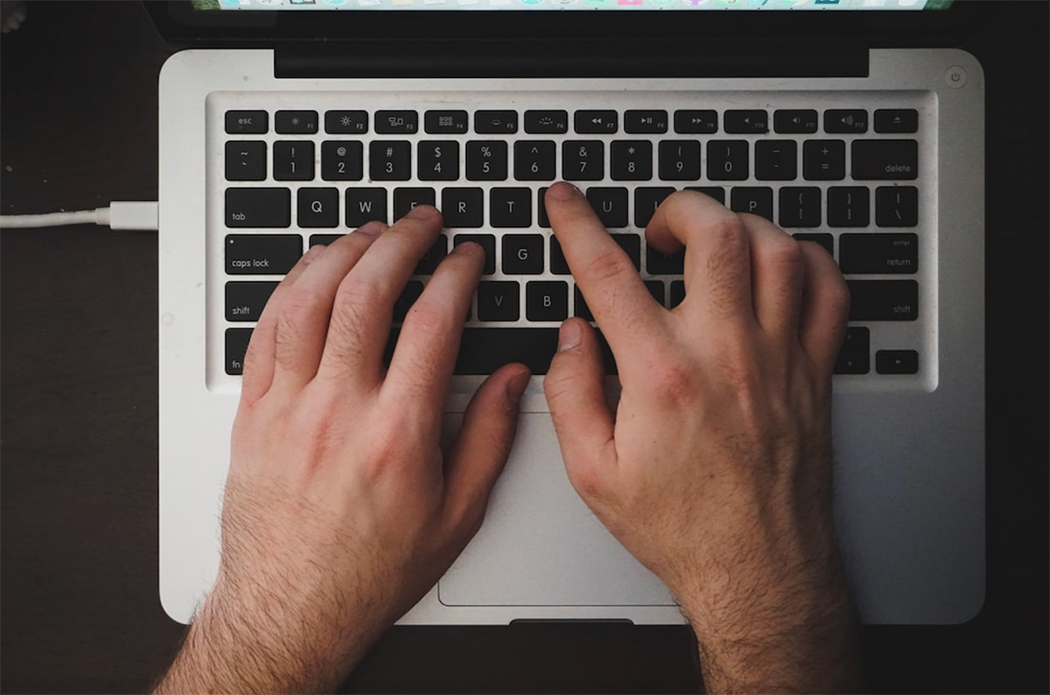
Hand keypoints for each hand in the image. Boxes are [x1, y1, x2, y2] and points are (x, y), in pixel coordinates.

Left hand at [155, 207, 529, 692]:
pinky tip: (311, 272)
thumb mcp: (457, 515)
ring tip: (369, 232)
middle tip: (421, 222)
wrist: (292, 608)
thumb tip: (513, 379)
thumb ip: (489, 438)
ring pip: (309, 301)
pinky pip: (264, 332)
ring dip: (342, 252)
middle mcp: (339, 411)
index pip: (433, 324)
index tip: (467, 258)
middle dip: (401, 241)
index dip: (457, 275)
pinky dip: (290, 288)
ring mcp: (288, 408)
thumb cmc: (371, 570)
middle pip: (367, 294)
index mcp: (398, 434)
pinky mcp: (252, 414)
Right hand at [543, 183, 857, 691]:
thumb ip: (570, 394)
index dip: (578, 225)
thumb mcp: (593, 473)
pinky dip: (805, 261)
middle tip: (659, 228)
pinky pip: (828, 291)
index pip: (608, 273)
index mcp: (662, 375)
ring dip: (740, 227)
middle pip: (714, 234)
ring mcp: (778, 358)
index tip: (566, 203)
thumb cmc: (681, 527)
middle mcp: (725, 354)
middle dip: (679, 209)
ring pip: (776, 250)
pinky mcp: (812, 372)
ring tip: (714, 243)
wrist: (757, 569)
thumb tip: (570, 338)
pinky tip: (777, 267)